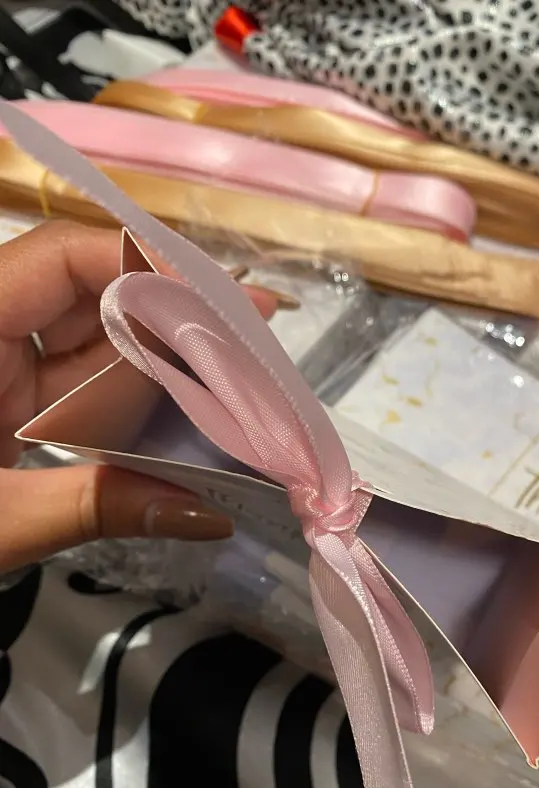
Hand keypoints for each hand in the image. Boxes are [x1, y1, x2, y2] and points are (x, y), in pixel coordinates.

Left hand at [0, 220, 278, 574]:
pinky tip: (184, 417)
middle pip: (87, 295)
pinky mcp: (4, 403)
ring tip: (235, 378)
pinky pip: (77, 385)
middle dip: (171, 315)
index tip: (219, 298)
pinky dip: (129, 402)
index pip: (57, 258)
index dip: (144, 264)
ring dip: (159, 362)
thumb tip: (205, 515)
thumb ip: (96, 507)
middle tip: (251, 334)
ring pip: (88, 342)